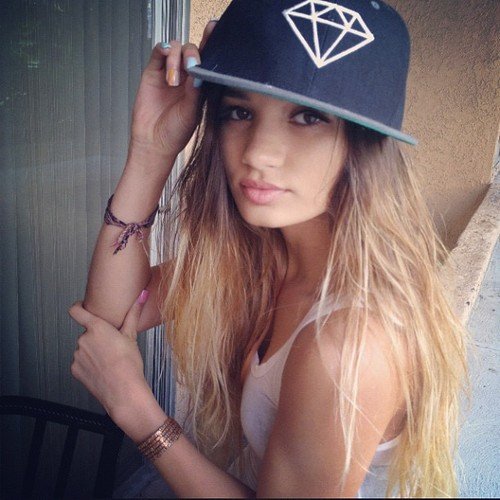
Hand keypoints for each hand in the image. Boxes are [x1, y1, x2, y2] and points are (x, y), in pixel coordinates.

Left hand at [69, 291, 150, 418]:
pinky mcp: (75, 369)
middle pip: (87, 333)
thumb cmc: (129, 364)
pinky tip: (102, 370)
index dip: (78, 307)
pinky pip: (81, 362)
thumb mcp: (132, 336)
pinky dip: (89, 365)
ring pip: (84, 348)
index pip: (76, 311)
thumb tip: (142, 295)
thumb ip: (134, 313)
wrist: (123, 391)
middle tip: (112, 346)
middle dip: (97, 338)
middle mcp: (83, 340)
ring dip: (93, 352)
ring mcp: (77, 355)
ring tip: (109, 360)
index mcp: (96, 328)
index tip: (82, 308)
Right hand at [129, 20, 217, 159]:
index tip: (215, 32)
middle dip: (193, 54)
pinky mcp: (153, 71)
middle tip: (192, 67)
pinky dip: (165, 53)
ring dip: (177, 59)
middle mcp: (186, 76)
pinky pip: (160, 51)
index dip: (212, 44)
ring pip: (177, 48)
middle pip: (192, 50)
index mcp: (200, 84)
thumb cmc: (176, 132)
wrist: (155, 142)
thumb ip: (197, 90)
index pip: (208, 59)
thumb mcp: (193, 112)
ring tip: (174, 82)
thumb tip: (199, 70)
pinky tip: (168, 68)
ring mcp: (169, 72)